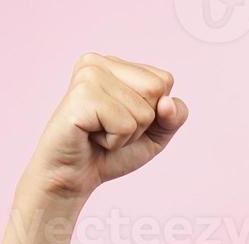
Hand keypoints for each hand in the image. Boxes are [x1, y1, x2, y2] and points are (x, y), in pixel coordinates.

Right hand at [18, 52, 187, 204]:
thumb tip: (167, 103)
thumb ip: (174, 116)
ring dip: (127, 134)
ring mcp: (88, 75)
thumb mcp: (155, 134)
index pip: (164, 80)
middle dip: (143, 122)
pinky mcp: (82, 95)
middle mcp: (98, 62)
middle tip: (110, 128)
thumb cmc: (111, 152)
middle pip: (157, 90)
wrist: (74, 176)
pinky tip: (92, 137)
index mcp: (114, 64)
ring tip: (99, 133)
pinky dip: (115, 141)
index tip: (122, 119)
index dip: (154, 112)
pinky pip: (126, 125)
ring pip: (144, 111)